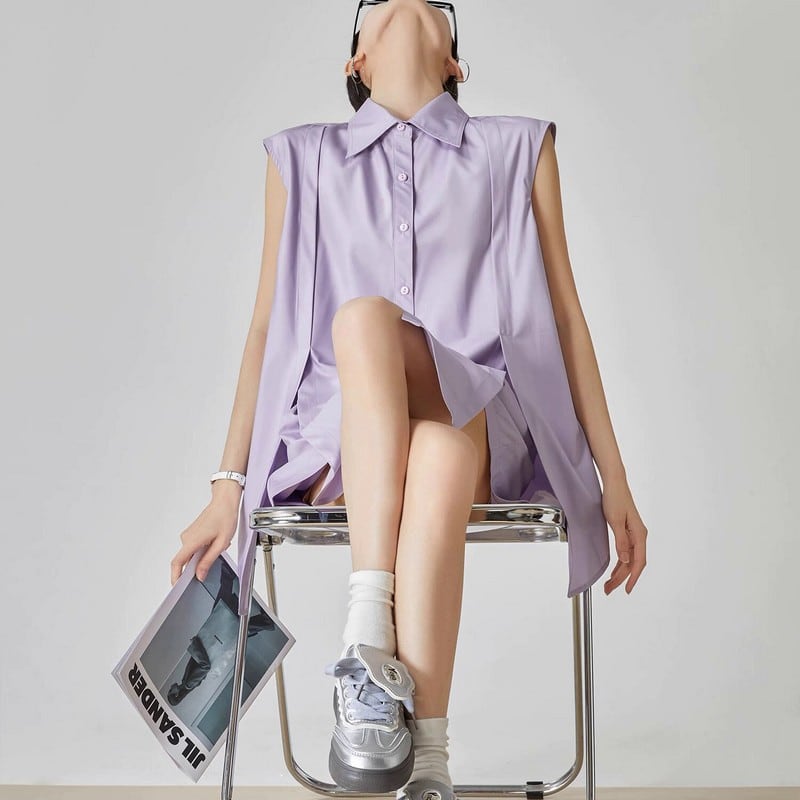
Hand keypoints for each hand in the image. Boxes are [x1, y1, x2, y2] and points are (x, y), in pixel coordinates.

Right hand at [170, 498, 238, 585]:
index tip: (176, 586)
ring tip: (219, 545)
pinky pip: (194, 548)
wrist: (224, 502)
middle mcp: (186, 538)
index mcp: (192, 540)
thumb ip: (208, 561)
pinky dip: (204, 549)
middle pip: (186, 560)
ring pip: (192, 554)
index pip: (177, 562)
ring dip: (204, 555)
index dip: (175, 576)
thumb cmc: (225, 517)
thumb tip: (200, 575)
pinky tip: (216, 541)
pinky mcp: (192, 534)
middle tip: (214, 559)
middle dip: (199, 565)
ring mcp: (188, 535)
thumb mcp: (221, 543)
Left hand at [600, 475, 647, 594]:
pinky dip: (620, 563)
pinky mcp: (627, 531)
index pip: (638, 562)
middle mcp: (639, 536)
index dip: (632, 578)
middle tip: (609, 590)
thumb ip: (621, 541)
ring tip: (609, 584)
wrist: (614, 483)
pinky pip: (625, 552)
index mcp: (639, 534)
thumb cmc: (615, 498)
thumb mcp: (615, 520)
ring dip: (619, 572)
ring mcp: (633, 534)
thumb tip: (625, 560)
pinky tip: (614, 570)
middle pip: (633, 563)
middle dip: (621, 578)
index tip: (626, 589)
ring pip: (628, 559)